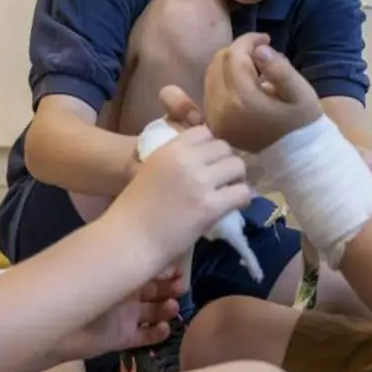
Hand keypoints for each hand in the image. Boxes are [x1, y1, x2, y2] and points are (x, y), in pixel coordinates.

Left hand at [59, 265, 186, 360]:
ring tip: (172, 307)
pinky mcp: (121, 337)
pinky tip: (165, 329)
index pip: (148, 268)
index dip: (165, 269)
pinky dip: (157, 334)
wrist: (63, 325)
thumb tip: (163, 253)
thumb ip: (137, 262)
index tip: (179, 269)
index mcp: (120, 273)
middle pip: (153, 290)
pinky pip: (144, 336)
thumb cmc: (90, 289)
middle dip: (169, 288)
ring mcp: (124, 317)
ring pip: (152, 313)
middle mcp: (124, 294)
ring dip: (165, 310)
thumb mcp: (115, 271)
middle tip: (181, 287)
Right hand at [105, 125, 249, 266]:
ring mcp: (199, 182)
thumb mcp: (150, 170)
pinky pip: (241, 192)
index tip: (209, 161)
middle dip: (226, 162)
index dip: (210, 147)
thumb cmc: (134, 210)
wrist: (129, 240)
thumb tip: (203, 160)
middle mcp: (186, 160)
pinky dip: (242, 199)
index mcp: (169, 149)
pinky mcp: (210, 206)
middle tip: (222, 179)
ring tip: (229, 192)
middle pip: (224, 147)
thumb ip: (174, 161)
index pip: (204, 131)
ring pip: (237, 166)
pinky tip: (233, 206)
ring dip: (236, 179)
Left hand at [203, 33, 323, 153]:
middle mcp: (221, 109)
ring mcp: (214, 119)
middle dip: (238, 51)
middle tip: (260, 52)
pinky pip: (210, 91)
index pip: (234, 56)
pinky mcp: (213, 124)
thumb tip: (259, 49)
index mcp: (243, 99)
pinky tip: (244, 83)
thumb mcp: (300, 93)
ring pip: (211, 75)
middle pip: (219, 63)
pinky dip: (224, 80)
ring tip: (254, 67)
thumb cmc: (301, 122)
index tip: (265, 37)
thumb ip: (280, 70)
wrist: (296, 157)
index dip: (248, 40)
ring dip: (230, 64)